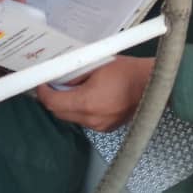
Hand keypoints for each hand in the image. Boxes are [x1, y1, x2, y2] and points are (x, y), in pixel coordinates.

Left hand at [37, 56, 154, 131]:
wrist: (151, 83)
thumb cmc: (127, 71)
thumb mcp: (95, 64)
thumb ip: (73, 74)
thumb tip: (56, 77)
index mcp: (87, 102)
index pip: (53, 103)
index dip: (43, 93)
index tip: (41, 84)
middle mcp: (92, 119)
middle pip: (60, 113)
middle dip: (53, 98)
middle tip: (53, 83)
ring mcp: (100, 126)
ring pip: (72, 117)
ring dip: (67, 104)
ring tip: (74, 87)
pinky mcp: (107, 128)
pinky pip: (85, 120)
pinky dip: (81, 109)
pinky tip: (89, 95)